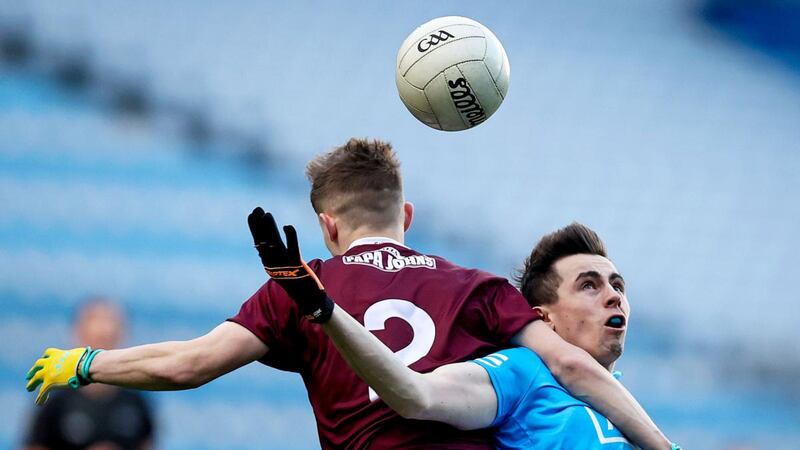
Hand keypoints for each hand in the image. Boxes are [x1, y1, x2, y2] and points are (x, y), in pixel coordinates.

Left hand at [26, 347, 89, 404]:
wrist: (85, 366)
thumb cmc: (87, 359)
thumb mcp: (79, 354)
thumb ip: (76, 357)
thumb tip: (83, 359)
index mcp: (57, 354)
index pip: (48, 353)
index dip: (45, 358)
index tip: (43, 360)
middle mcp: (50, 362)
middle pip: (37, 365)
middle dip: (33, 370)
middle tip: (29, 376)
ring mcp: (48, 373)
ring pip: (35, 378)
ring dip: (32, 383)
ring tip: (29, 388)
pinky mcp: (49, 383)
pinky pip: (42, 392)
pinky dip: (41, 398)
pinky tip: (39, 403)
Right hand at [248, 207, 333, 321]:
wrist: (307, 298)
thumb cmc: (295, 281)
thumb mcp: (281, 268)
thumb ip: (273, 256)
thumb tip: (263, 243)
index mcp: (269, 263)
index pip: (259, 241)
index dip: (256, 228)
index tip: (252, 214)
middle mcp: (273, 263)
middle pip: (264, 240)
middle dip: (259, 224)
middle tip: (256, 209)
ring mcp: (284, 264)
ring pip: (275, 243)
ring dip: (271, 229)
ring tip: (267, 214)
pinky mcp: (296, 265)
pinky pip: (292, 248)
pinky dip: (290, 237)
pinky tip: (287, 226)